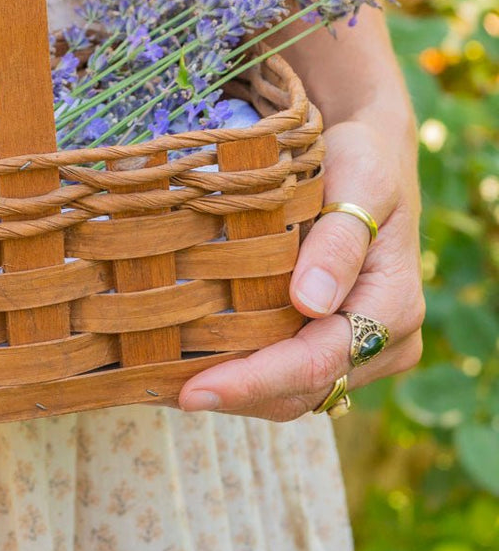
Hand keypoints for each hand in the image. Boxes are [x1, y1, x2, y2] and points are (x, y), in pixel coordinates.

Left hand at [177, 117, 424, 419]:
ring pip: (292, 393)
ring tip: (163, 385)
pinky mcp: (334, 341)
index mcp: (393, 308)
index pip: (316, 362)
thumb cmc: (362, 161)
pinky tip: (192, 362)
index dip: (253, 381)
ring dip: (234, 392)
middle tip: (158, 392)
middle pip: (300, 391)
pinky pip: (288, 372)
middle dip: (234, 396)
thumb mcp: (360, 184)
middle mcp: (383, 342)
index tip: (193, 390)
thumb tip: (310, 304)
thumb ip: (340, 242)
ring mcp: (359, 348)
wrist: (368, 155)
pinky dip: (243, 373)